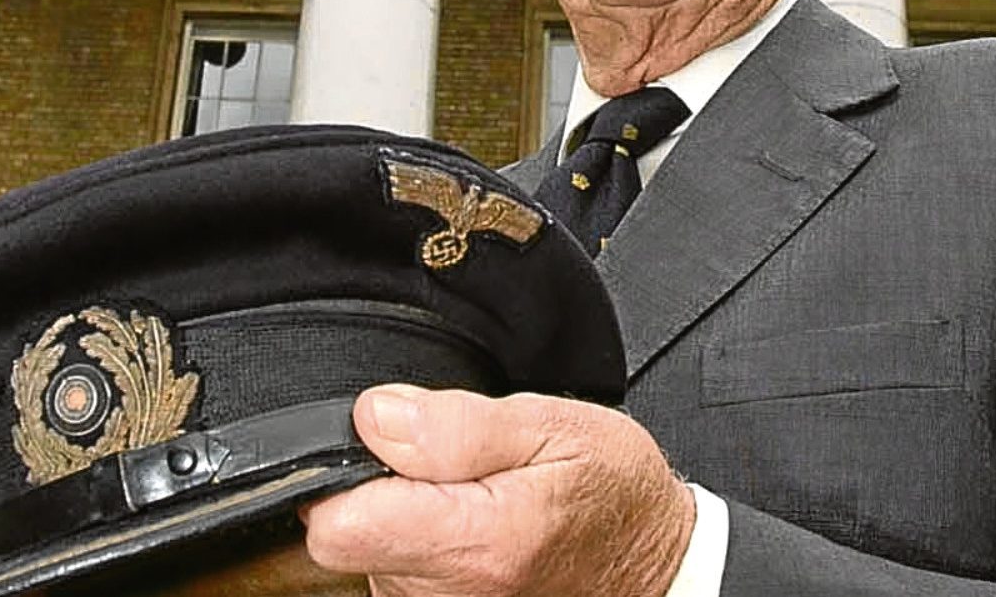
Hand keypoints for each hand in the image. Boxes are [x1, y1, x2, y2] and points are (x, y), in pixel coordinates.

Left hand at [303, 384, 694, 596]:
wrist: (654, 560)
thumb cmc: (613, 493)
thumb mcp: (554, 425)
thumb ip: (456, 424)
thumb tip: (374, 416)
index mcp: (475, 541)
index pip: (340, 524)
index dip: (350, 470)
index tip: (394, 444)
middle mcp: (449, 594)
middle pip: (349, 536)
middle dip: (385, 488)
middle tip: (459, 468)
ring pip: (371, 553)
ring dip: (407, 516)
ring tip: (475, 496)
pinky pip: (397, 572)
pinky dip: (424, 544)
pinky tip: (472, 527)